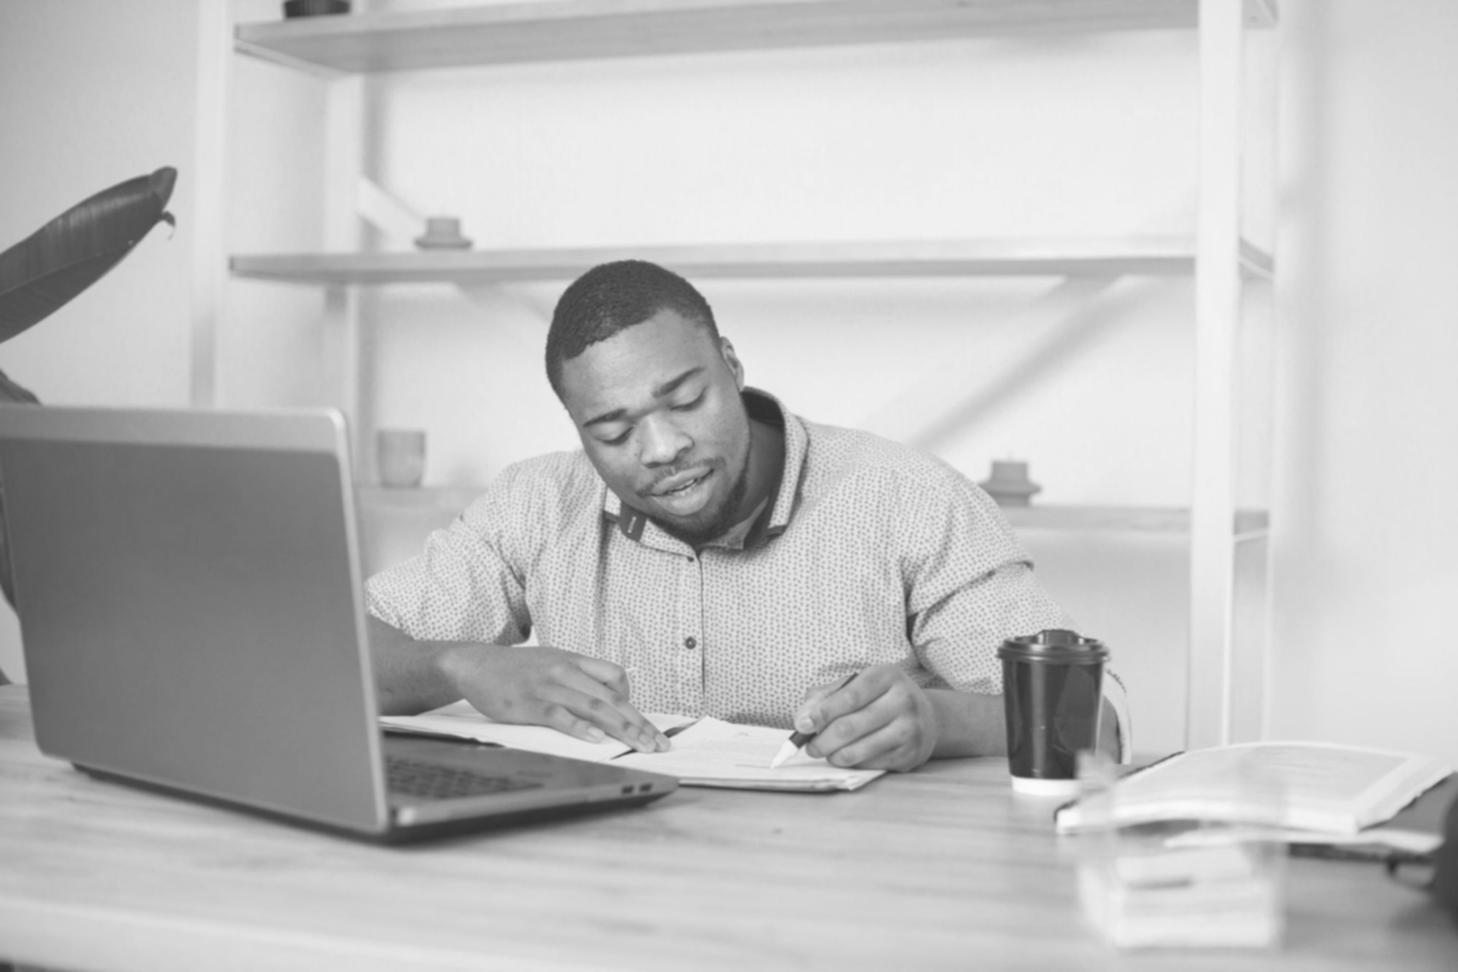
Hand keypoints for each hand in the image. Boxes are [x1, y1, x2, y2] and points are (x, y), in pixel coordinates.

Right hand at [437, 644, 667, 752]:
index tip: (644, 724)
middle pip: (612, 697)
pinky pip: (560, 715)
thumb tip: (605, 702)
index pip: (616, 676)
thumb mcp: (552, 662)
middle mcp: (566, 671)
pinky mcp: (529, 702)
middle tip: (658, 743)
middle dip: (639, 723)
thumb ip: (578, 678)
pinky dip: (580, 728)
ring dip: (621, 729)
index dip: (633, 700)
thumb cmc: (517, 669)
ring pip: (593, 707)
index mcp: (574, 660)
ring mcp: (548, 686)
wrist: (476, 664)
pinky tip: (596, 739)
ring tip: (639, 746)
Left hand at [794, 664, 938, 771]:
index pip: (849, 696)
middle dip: (822, 740)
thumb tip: (802, 719)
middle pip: (850, 726)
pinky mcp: (911, 754)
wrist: (926, 717)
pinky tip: (847, 757)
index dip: (822, 713)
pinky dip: (852, 764)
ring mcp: (910, 729)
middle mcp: (903, 700)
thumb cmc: (880, 699)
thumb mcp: (857, 685)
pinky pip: (871, 764)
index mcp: (887, 676)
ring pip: (859, 749)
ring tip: (825, 753)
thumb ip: (826, 696)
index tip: (802, 725)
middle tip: (809, 747)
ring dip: (834, 756)